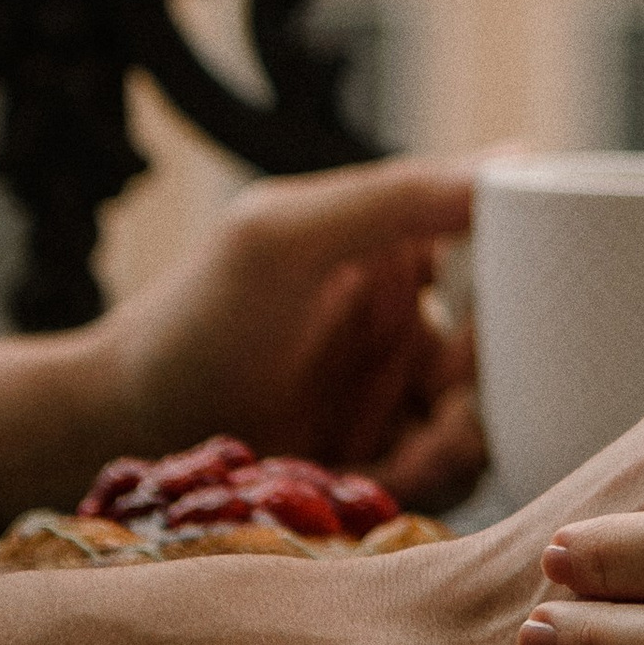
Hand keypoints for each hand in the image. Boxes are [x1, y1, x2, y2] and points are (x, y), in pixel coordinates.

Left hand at [0, 159, 483, 522]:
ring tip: (392, 463)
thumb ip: (394, 198)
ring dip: (454, 446)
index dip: (535, 290)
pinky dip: (422, 486)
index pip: (506, 258)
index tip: (527, 321)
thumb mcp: (283, 239)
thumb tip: (520, 158)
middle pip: (507, 353)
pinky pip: (445, 483)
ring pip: (484, 423)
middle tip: (445, 413)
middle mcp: (407, 325)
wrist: (108, 441)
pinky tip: (366, 486)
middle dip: (492, 387)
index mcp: (397, 255)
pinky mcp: (381, 474)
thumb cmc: (187, 323)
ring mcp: (395, 403)